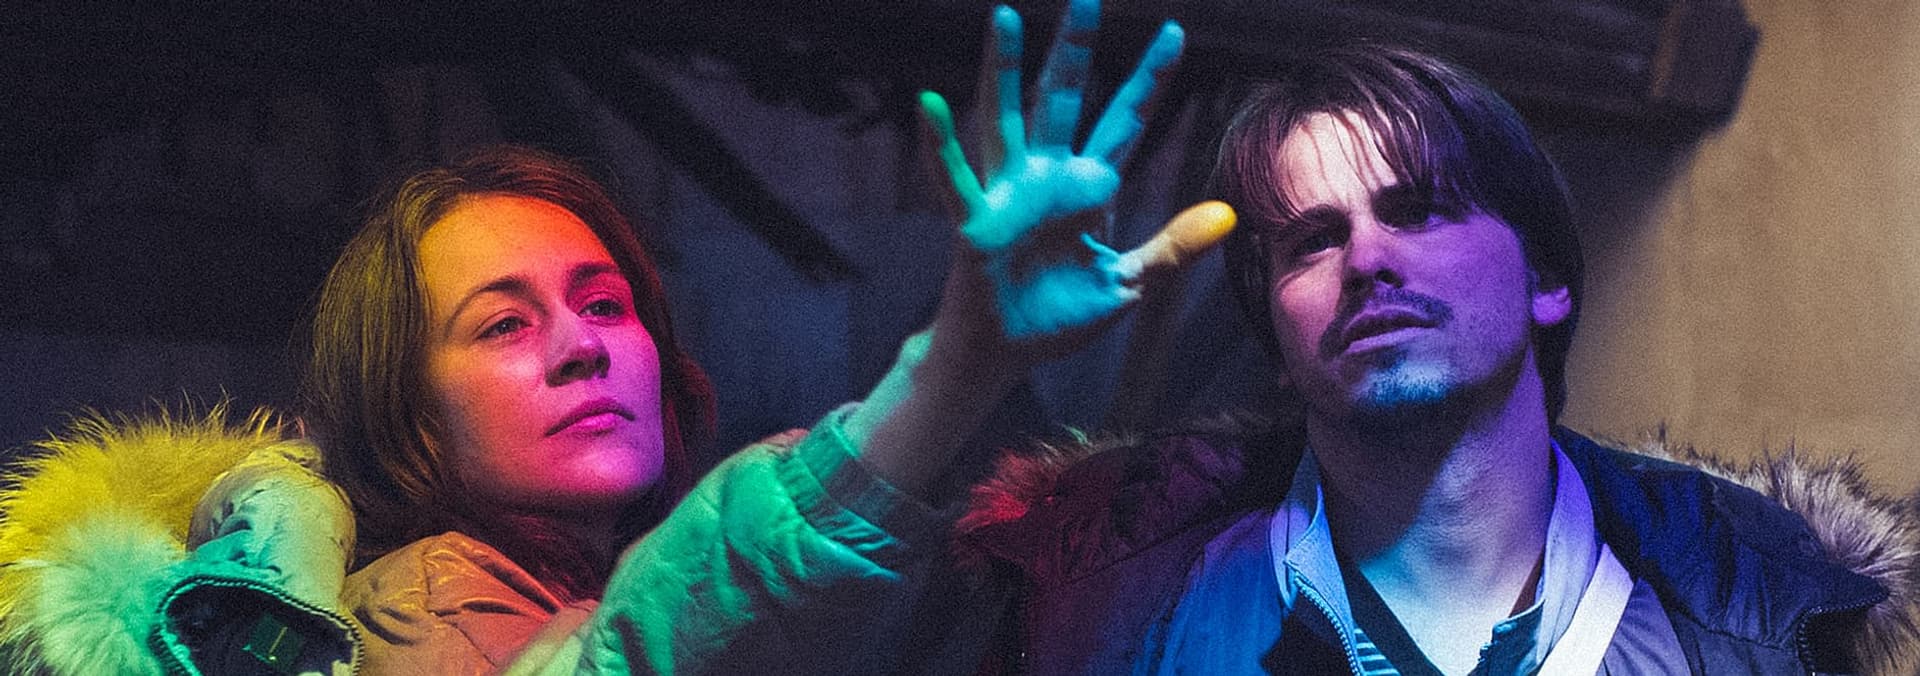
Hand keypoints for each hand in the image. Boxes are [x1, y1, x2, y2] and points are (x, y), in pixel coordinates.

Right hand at [847, 0, 1234, 495]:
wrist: (1005, 355)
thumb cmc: (1057, 318)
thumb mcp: (1127, 283)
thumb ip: (1173, 247)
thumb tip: (1227, 215)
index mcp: (1087, 189)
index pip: (1124, 122)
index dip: (1148, 81)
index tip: (1173, 33)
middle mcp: (1046, 178)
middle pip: (1063, 101)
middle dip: (1075, 52)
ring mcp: (1008, 194)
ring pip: (1006, 119)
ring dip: (1003, 70)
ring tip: (1004, 17)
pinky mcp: (976, 222)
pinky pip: (956, 178)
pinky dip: (941, 143)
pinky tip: (931, 105)